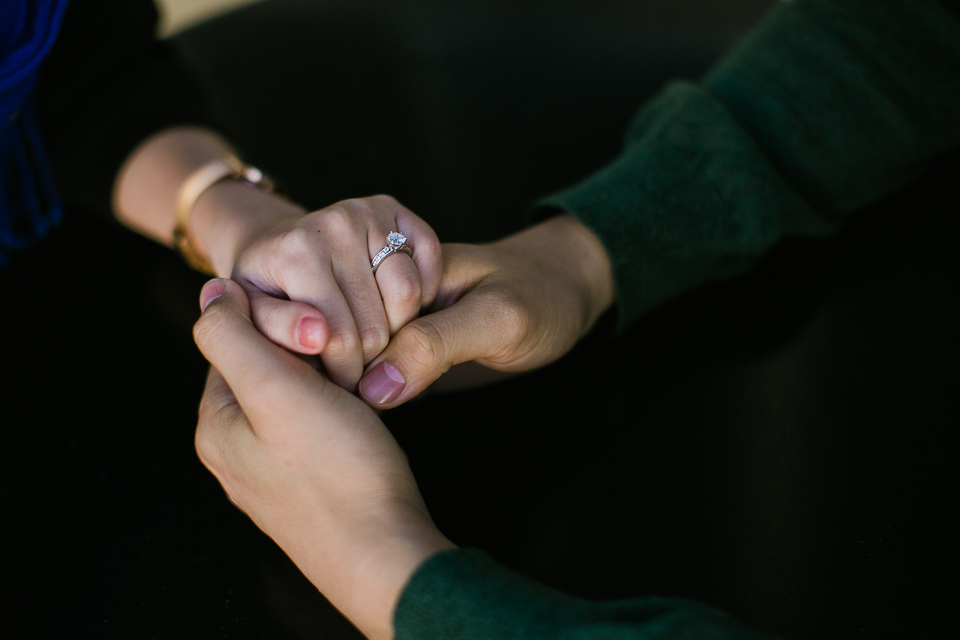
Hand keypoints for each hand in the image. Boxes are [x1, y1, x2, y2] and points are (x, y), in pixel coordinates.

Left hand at [193, 279, 453, 639]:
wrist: (384, 550)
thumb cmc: (337, 472)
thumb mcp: (275, 390)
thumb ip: (234, 338)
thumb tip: (211, 294)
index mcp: (216, 426)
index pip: (233, 344)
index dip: (278, 324)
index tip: (319, 327)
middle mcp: (235, 452)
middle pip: (263, 370)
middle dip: (304, 354)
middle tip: (345, 357)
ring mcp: (271, 473)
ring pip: (294, 398)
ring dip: (325, 380)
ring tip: (358, 385)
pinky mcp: (308, 485)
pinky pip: (315, 428)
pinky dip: (338, 410)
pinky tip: (362, 417)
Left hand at [194, 186, 440, 390]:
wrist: (273, 242)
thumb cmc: (266, 291)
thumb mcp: (253, 317)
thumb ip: (277, 330)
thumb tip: (316, 335)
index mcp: (297, 252)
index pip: (341, 339)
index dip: (344, 373)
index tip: (337, 382)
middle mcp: (335, 223)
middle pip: (378, 323)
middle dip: (370, 357)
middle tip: (357, 362)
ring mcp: (368, 210)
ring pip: (409, 294)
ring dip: (400, 327)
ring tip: (375, 336)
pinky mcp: (394, 208)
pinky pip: (431, 260)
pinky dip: (424, 291)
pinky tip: (396, 307)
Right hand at [357, 214, 614, 406]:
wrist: (568, 295)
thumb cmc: (540, 295)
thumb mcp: (496, 318)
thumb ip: (436, 345)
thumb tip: (374, 388)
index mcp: (399, 264)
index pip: (341, 311)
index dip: (336, 351)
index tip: (346, 386)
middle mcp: (387, 289)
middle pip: (333, 332)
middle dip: (334, 367)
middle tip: (352, 400)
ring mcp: (395, 319)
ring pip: (347, 354)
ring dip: (345, 382)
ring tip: (351, 409)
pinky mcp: (407, 349)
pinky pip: (372, 371)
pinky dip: (365, 389)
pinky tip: (363, 408)